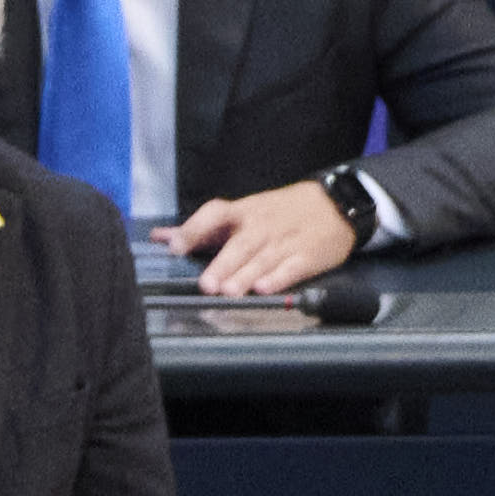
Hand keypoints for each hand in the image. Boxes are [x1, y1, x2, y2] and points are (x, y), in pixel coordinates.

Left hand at [167, 182, 360, 298]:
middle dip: (223, 264)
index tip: (175, 246)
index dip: (194, 229)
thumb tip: (159, 237)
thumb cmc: (280, 212)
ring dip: (246, 276)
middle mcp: (261, 226)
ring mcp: (285, 241)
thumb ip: (200, 228)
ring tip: (230, 292)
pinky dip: (279, 278)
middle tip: (207, 284)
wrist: (335, 203)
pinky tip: (266, 289)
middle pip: (240, 244)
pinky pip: (291, 267)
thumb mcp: (242, 212)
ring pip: (263, 259)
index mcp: (243, 213)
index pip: (215, 214)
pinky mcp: (307, 256)